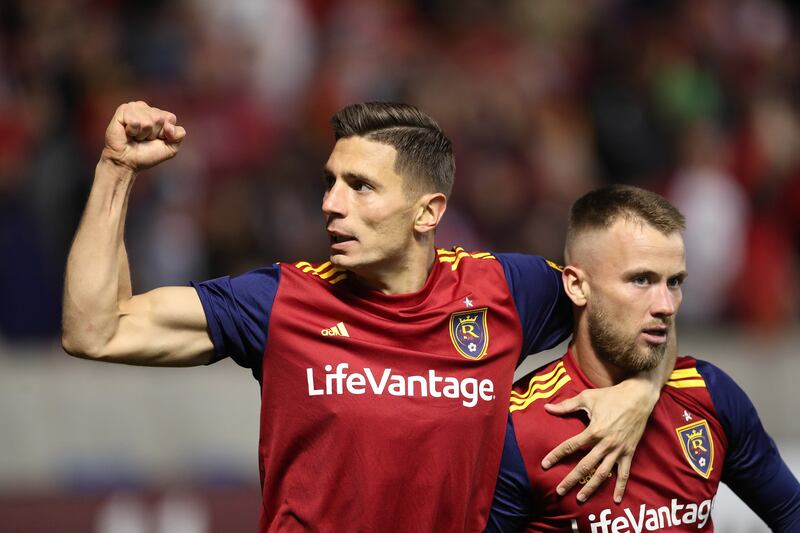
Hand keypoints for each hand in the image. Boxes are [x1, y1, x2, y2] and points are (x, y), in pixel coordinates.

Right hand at [101, 101, 185, 171]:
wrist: (127, 162)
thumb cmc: (147, 155)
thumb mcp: (171, 148)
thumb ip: (179, 135)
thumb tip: (169, 125)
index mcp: (160, 115)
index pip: (170, 118)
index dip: (165, 133)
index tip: (156, 139)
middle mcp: (147, 109)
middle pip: (159, 118)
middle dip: (153, 133)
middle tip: (144, 139)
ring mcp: (135, 107)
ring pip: (147, 120)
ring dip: (142, 133)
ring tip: (136, 136)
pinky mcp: (122, 110)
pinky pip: (135, 121)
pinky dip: (132, 131)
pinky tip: (128, 133)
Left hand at [541, 378, 658, 502]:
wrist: (638, 397)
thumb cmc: (611, 396)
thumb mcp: (587, 397)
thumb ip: (566, 405)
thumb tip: (547, 408)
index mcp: (593, 431)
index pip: (570, 446)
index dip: (556, 455)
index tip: (545, 465)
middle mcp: (605, 444)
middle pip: (585, 466)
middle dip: (571, 479)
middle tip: (560, 491)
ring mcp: (618, 450)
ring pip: (602, 473)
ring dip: (591, 487)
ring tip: (580, 498)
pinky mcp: (629, 453)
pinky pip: (624, 473)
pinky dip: (620, 487)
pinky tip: (616, 500)